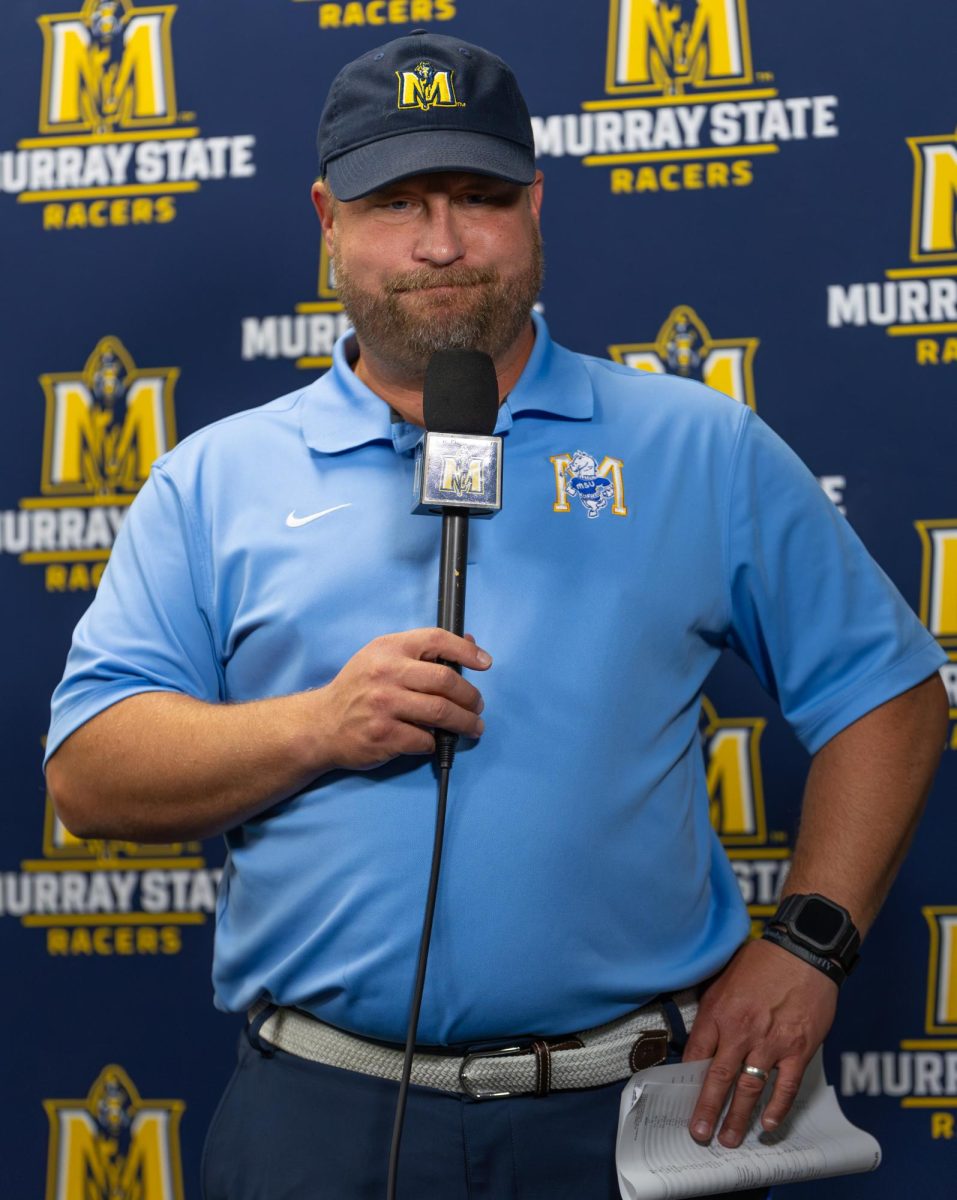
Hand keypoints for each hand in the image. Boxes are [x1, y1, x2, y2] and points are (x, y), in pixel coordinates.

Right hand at [312, 628, 490, 770]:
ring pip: (441, 713)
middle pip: (446, 682)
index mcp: (388, 649)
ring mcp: (384, 706)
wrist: (321, 724)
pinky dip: (436, 742)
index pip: (436, 640)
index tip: (485, 663)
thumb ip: (422, 651)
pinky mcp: (384, 736)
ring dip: (465, 723)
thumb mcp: (382, 657)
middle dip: (471, 697)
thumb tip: (469, 644)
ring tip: (473, 726)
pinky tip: (434, 740)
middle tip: (477, 706)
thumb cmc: (358, 689)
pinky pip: (425, 740)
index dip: (466, 650)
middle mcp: (386, 673)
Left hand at [683, 936, 837, 1146]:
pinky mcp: (798, 1048)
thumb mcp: (723, 978)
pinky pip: (785, 1085)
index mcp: (718, 1012)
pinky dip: (777, 1107)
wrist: (803, 951)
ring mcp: (770, 1042)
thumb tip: (699, 1038)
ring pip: (749, 1088)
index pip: (696, 1053)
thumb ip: (712, 1010)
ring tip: (729, 1138)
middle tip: (700, 1134)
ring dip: (738, 1116)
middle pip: (718, 1078)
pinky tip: (768, 1123)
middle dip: (707, 1110)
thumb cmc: (762, 961)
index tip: (682, 1099)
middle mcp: (741, 1030)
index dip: (688, 1079)